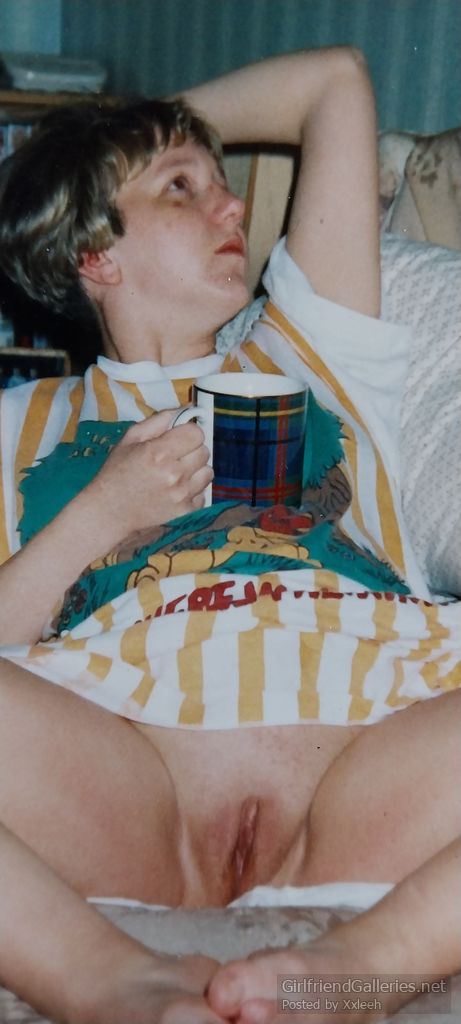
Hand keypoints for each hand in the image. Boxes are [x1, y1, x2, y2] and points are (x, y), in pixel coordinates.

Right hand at [85, 410, 212, 542]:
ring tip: (176, 475)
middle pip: (204, 451)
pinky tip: (174, 492)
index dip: (188, 433)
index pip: (196, 433)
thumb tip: (181, 411)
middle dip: (191, 451)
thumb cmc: (117, 474)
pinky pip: (203, 494)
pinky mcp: (186, 512)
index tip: (179, 438)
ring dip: (195, 471)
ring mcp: (182, 495)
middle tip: (174, 457)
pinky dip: (193, 492)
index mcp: (159, 452)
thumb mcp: (129, 440)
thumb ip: (156, 422)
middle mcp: (174, 473)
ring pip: (207, 472)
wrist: (110, 512)